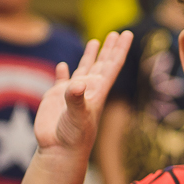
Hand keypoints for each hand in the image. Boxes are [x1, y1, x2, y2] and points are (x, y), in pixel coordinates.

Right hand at [34, 31, 132, 153]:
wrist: (58, 151)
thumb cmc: (73, 136)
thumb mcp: (77, 116)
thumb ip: (76, 99)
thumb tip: (77, 84)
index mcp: (97, 90)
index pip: (112, 65)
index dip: (120, 49)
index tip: (128, 33)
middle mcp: (87, 89)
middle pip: (102, 63)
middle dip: (109, 48)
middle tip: (116, 32)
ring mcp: (72, 93)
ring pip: (84, 69)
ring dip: (90, 56)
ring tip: (96, 41)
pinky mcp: (55, 98)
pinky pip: (61, 80)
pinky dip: (63, 72)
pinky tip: (63, 66)